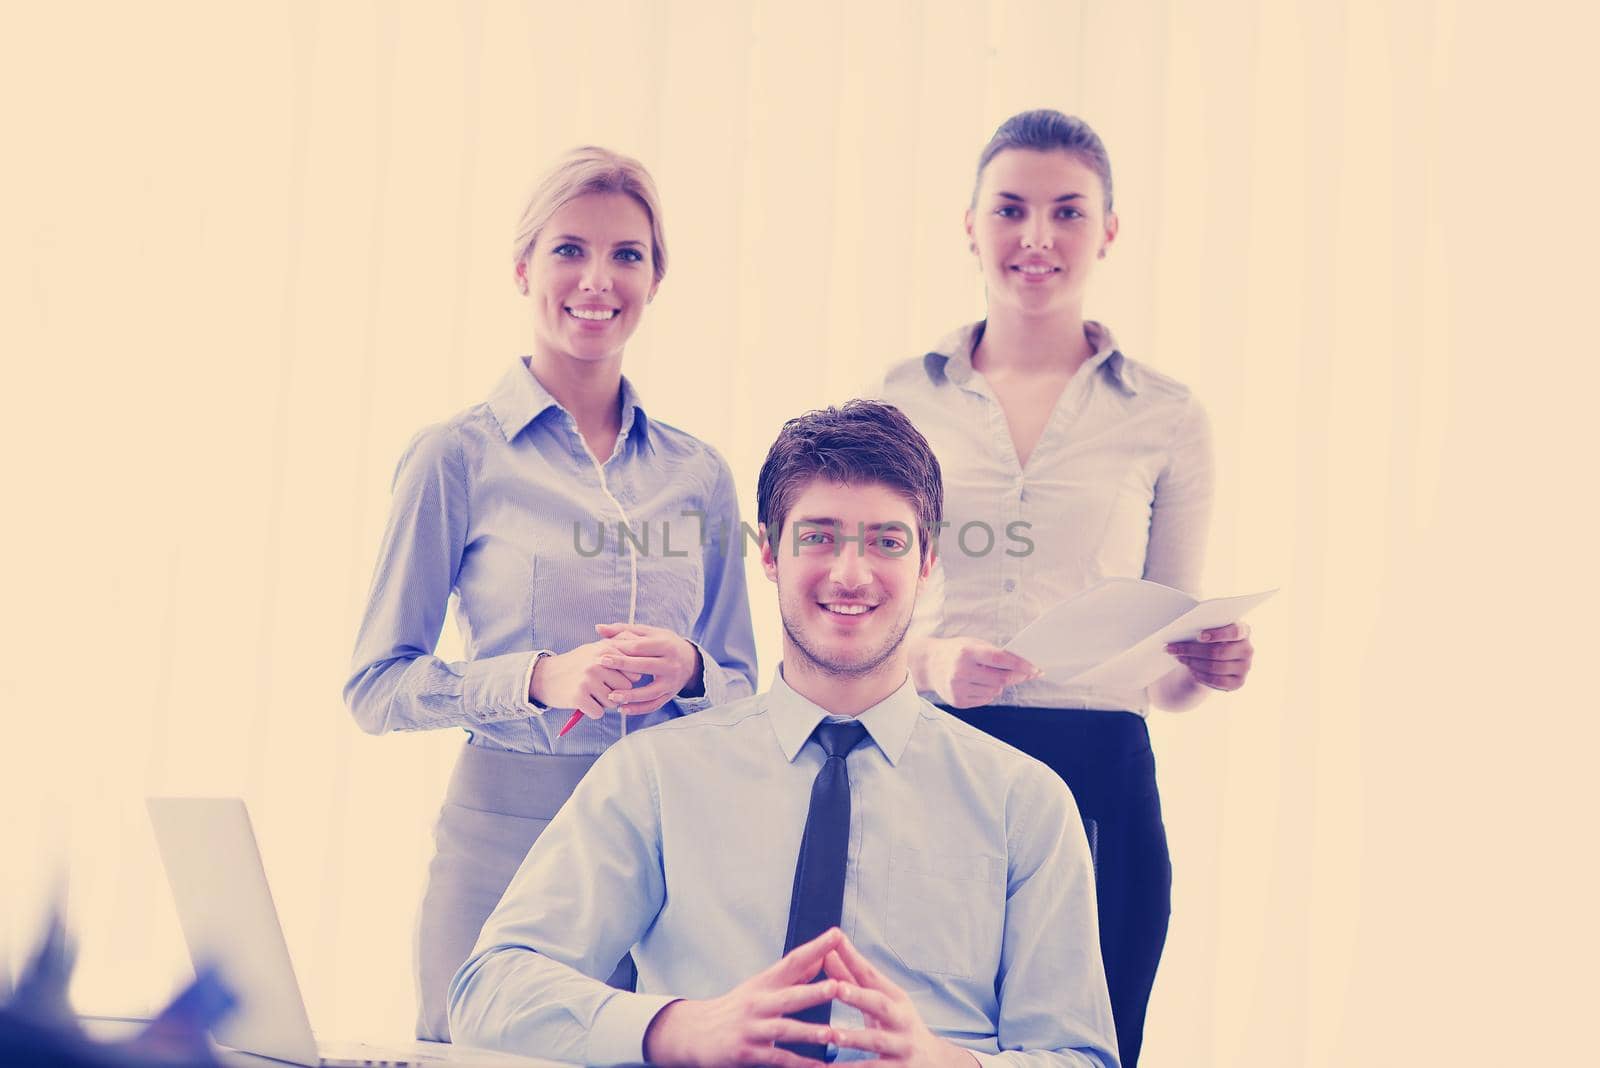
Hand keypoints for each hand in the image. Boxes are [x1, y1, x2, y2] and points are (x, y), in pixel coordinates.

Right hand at [528, 640, 643, 719]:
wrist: (544, 676)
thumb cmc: (575, 664)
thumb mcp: (595, 649)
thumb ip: (618, 648)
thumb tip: (644, 653)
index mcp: (605, 650)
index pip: (634, 671)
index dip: (626, 679)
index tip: (614, 679)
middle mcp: (598, 663)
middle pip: (626, 688)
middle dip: (616, 692)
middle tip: (599, 688)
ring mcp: (588, 679)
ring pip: (613, 702)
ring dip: (603, 703)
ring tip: (590, 694)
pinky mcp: (578, 696)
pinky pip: (599, 712)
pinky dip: (592, 712)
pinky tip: (583, 702)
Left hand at [593, 622, 704, 714]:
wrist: (690, 660)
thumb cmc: (663, 643)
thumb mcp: (649, 633)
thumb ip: (623, 630)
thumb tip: (598, 628)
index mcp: (666, 645)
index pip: (640, 647)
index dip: (621, 649)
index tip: (602, 650)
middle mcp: (671, 664)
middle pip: (645, 666)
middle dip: (622, 665)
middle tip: (601, 664)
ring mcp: (671, 682)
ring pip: (650, 692)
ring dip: (630, 695)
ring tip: (611, 696)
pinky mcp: (670, 695)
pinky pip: (654, 705)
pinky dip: (639, 709)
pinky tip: (622, 709)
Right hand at [643, 928, 843, 1067]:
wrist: (695, 1033)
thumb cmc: (735, 1008)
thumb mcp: (760, 987)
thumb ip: (792, 976)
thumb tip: (820, 958)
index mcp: (764, 983)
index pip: (792, 961)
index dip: (814, 948)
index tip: (836, 935)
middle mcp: (757, 1003)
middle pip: (789, 996)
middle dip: (814, 991)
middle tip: (838, 986)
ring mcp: (751, 1029)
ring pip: (784, 1029)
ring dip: (809, 1032)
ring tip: (831, 1034)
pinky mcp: (746, 1053)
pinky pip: (777, 1059)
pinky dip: (798, 1064)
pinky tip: (818, 1067)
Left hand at [824, 931, 977, 1067]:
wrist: (936, 1063)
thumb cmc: (898, 1026)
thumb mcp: (880, 1002)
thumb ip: (851, 980)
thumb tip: (826, 953)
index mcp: (895, 998)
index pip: (872, 975)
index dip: (854, 959)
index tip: (835, 941)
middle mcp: (901, 1019)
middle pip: (880, 1004)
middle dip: (858, 996)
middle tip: (836, 988)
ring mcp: (902, 1046)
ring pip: (877, 1042)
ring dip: (854, 1037)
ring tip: (832, 1036)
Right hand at [919, 636, 1038, 708]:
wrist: (929, 664)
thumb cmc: (957, 651)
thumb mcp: (974, 644)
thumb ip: (995, 654)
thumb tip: (1024, 668)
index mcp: (966, 652)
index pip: (1000, 659)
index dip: (1021, 665)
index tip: (1036, 669)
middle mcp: (961, 671)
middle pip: (1001, 680)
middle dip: (1017, 677)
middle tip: (1027, 674)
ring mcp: (958, 688)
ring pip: (995, 692)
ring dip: (999, 685)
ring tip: (987, 675)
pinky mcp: (958, 701)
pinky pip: (986, 700)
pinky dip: (988, 692)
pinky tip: (978, 684)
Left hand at [1165, 621, 1253, 690]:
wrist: (1213, 658)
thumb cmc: (1209, 639)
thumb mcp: (1208, 630)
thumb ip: (1201, 628)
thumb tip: (1179, 633)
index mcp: (1243, 630)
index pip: (1234, 632)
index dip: (1217, 634)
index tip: (1199, 636)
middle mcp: (1247, 649)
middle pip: (1218, 652)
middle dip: (1192, 650)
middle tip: (1173, 649)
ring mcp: (1244, 667)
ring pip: (1215, 667)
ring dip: (1193, 663)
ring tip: (1179, 658)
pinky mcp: (1238, 682)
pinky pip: (1216, 681)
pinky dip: (1201, 675)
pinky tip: (1191, 670)